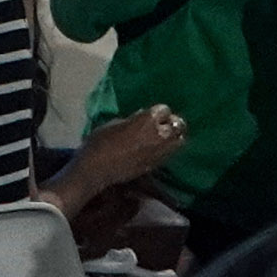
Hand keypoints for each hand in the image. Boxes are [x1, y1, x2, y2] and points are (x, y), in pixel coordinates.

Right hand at [67, 103, 189, 198]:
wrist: (98, 167)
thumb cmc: (102, 140)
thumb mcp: (117, 122)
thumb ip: (135, 119)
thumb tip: (142, 117)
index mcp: (149, 118)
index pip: (164, 109)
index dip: (158, 112)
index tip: (152, 114)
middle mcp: (160, 134)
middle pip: (178, 125)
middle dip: (173, 123)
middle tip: (164, 124)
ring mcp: (160, 151)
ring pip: (178, 141)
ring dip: (173, 137)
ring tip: (164, 137)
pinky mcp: (157, 164)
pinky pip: (169, 154)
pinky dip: (166, 149)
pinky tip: (157, 149)